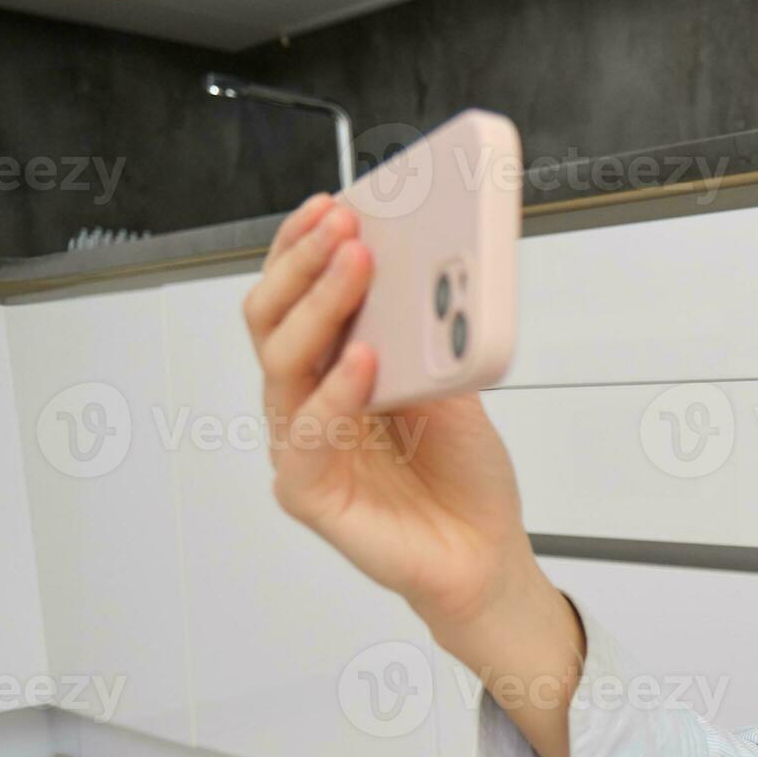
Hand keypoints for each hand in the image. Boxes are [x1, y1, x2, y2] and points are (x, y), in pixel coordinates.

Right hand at [243, 194, 537, 625]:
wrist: (484, 551)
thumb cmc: (461, 471)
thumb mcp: (454, 382)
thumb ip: (428, 332)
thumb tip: (424, 263)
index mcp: (331, 367)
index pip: (295, 295)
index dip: (303, 246)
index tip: (333, 205)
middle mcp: (307, 401)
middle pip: (274, 320)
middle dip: (305, 264)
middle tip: (344, 228)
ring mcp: (302, 446)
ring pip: (283, 364)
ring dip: (320, 307)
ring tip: (357, 267)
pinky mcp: (310, 494)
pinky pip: (308, 438)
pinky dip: (335, 394)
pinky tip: (363, 362)